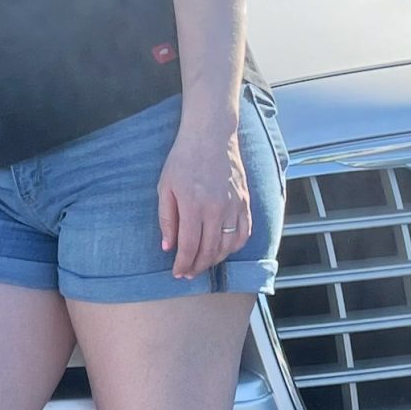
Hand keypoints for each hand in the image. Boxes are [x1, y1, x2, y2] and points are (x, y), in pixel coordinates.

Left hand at [157, 127, 249, 279]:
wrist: (210, 135)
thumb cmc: (183, 159)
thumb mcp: (165, 187)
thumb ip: (166, 219)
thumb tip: (168, 247)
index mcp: (193, 206)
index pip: (189, 247)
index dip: (183, 264)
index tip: (177, 273)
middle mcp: (216, 209)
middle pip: (210, 251)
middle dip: (197, 267)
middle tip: (188, 273)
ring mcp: (234, 205)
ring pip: (228, 246)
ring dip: (215, 260)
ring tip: (203, 263)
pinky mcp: (245, 201)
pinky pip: (244, 232)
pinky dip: (235, 246)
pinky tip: (224, 250)